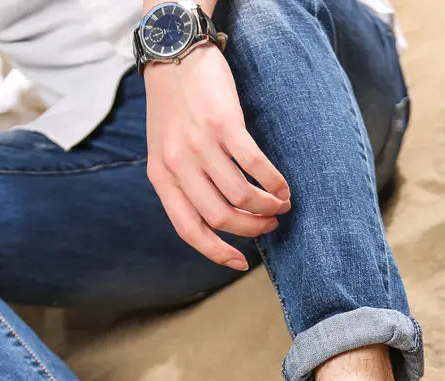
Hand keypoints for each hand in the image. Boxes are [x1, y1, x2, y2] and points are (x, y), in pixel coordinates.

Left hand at [144, 44, 290, 269]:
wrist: (174, 55)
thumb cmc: (174, 110)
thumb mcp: (164, 153)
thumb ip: (182, 186)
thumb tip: (214, 223)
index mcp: (161, 178)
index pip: (189, 229)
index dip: (216, 251)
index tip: (239, 262)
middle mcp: (178, 165)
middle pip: (220, 217)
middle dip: (251, 228)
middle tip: (269, 224)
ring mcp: (200, 144)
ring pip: (240, 195)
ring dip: (267, 206)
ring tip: (280, 206)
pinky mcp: (224, 123)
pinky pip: (254, 165)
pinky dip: (274, 182)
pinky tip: (283, 187)